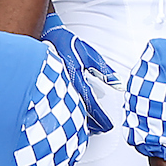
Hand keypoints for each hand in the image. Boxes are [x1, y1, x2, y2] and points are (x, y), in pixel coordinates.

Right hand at [43, 12, 120, 135]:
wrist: (46, 36)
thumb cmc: (67, 44)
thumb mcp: (90, 55)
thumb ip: (105, 71)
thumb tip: (119, 84)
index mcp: (76, 77)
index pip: (91, 103)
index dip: (101, 117)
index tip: (108, 125)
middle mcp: (65, 85)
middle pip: (80, 112)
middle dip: (93, 123)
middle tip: (103, 129)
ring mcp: (57, 87)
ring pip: (70, 111)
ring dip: (82, 121)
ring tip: (93, 128)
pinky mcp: (51, 87)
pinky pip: (63, 104)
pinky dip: (71, 113)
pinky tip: (76, 118)